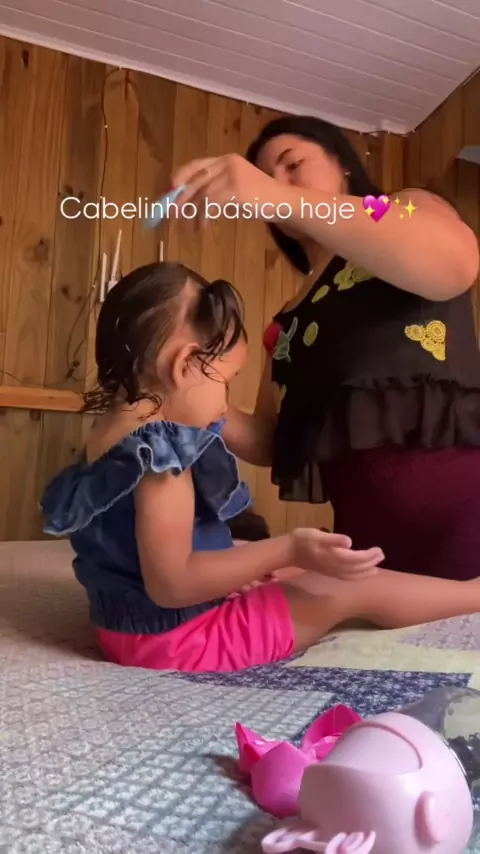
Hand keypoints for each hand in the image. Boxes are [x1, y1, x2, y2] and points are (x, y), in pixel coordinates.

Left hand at [170, 154, 285, 224]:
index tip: (169, 191)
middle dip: (181, 198)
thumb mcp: (234, 190)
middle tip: (172, 214)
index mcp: (226, 160)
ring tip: (190, 227)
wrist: (283, 203)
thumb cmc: (259, 200)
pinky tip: (202, 226)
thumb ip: (215, 191)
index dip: (180, 177)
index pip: (196, 165)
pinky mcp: (236, 190)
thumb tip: (188, 203)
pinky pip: (211, 204)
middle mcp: (228, 163)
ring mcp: (233, 176)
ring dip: (192, 213)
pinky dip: (203, 217)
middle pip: (196, 179)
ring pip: (202, 194)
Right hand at [291, 528, 382, 579]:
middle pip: (356, 568)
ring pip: (352, 575)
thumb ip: (334, 539)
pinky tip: (358, 573)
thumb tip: (349, 542)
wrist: (288, 550)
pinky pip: (345, 577)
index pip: (356, 558)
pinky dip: (355, 576)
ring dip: (364, 572)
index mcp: (334, 556)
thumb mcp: (318, 535)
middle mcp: (334, 566)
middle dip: (370, 563)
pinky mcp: (327, 571)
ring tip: (375, 568)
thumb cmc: (303, 539)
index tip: (379, 550)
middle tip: (381, 555)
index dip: (368, 556)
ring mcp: (331, 570)